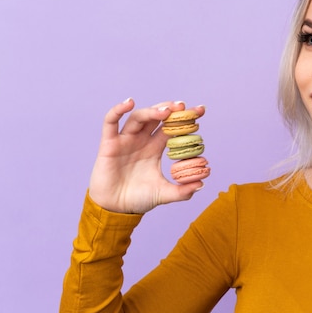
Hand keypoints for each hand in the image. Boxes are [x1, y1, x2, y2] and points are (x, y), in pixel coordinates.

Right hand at [88, 98, 206, 213]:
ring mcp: (125, 140)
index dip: (185, 118)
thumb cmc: (138, 199)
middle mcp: (141, 140)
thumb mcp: (164, 194)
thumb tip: (202, 184)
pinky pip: (110, 122)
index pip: (172, 127)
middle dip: (170, 109)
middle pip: (156, 117)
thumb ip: (182, 191)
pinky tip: (129, 103)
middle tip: (183, 106)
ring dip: (151, 111)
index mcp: (155, 147)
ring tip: (166, 111)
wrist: (115, 209)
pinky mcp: (109, 144)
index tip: (201, 111)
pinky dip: (118, 110)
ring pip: (138, 117)